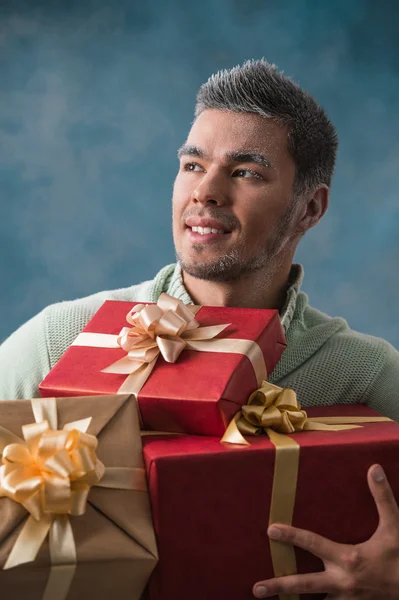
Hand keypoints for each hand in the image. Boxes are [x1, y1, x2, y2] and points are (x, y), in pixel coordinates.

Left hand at [253, 464, 398, 598]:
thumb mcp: (394, 526)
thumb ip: (382, 497)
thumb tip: (373, 468)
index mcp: (348, 559)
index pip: (313, 543)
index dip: (291, 536)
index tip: (271, 530)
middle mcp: (342, 582)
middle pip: (304, 584)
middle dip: (279, 586)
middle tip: (257, 588)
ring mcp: (347, 599)